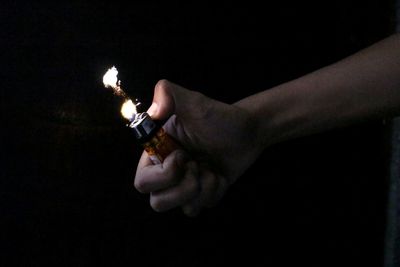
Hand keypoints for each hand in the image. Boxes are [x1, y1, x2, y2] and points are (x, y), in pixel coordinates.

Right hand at [134, 80, 261, 215]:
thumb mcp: (194, 101)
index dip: (163, 175)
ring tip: (210, 170)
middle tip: (198, 166)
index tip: (183, 155)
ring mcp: (185, 185)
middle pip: (158, 202)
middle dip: (183, 188)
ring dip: (201, 190)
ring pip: (180, 208)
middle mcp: (167, 172)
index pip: (143, 182)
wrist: (249, 131)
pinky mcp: (202, 194)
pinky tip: (219, 175)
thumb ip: (168, 93)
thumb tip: (152, 112)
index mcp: (158, 153)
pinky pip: (200, 207)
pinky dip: (213, 192)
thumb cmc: (220, 116)